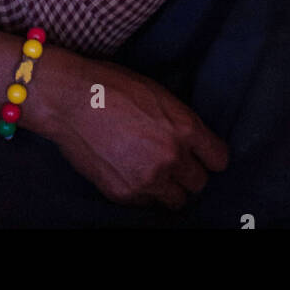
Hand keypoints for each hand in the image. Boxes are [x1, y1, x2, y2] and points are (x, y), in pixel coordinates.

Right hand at [33, 50, 227, 208]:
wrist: (70, 99)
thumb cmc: (112, 86)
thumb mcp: (158, 94)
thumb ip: (180, 122)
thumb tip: (194, 142)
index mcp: (184, 128)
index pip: (219, 159)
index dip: (210, 157)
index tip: (202, 156)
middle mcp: (172, 157)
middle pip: (199, 183)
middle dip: (188, 173)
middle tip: (172, 162)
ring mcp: (148, 179)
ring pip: (176, 200)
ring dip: (169, 188)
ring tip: (152, 171)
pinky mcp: (125, 194)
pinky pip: (147, 203)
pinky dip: (143, 192)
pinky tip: (129, 171)